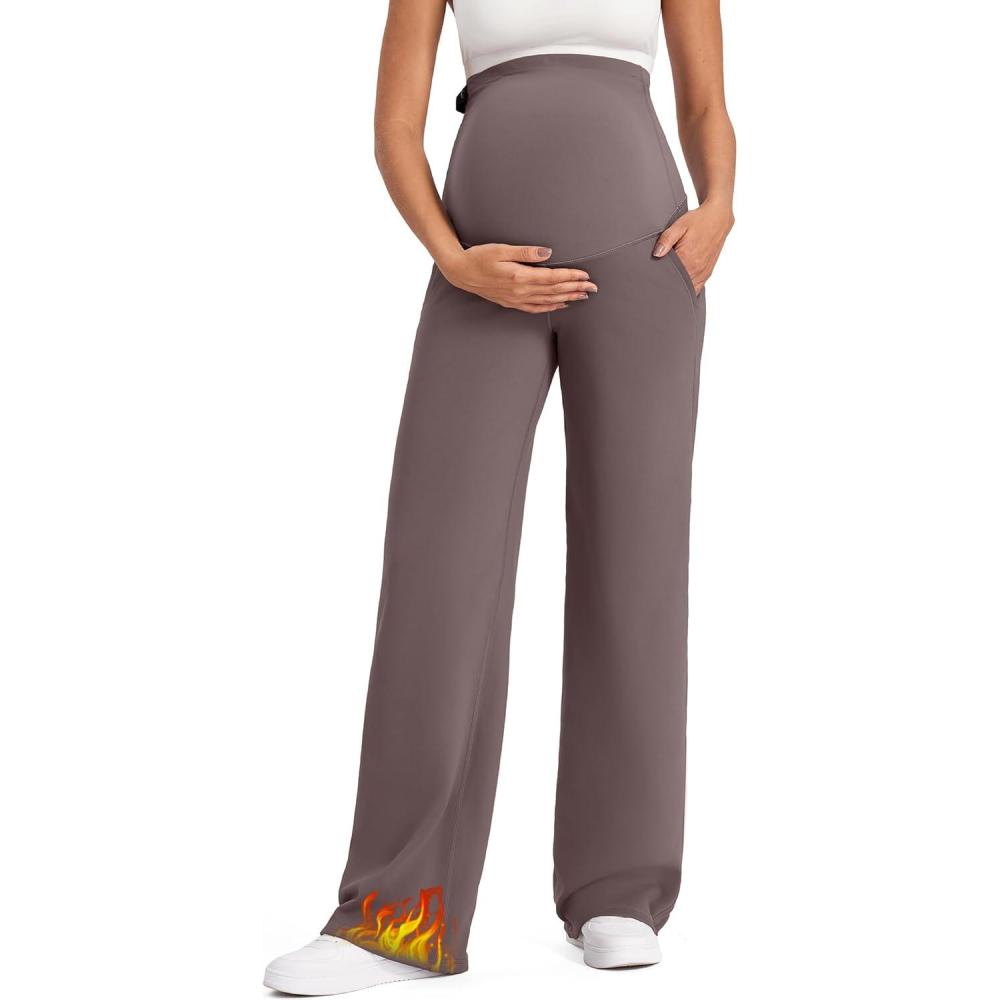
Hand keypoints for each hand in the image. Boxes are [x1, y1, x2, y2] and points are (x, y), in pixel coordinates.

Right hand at [439, 244, 596, 313]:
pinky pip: (536, 308)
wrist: (460, 272)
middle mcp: (520, 291)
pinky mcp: (511, 302)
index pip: (552, 278)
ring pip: (548, 301)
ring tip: (583, 296)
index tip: (586, 275)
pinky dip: (551, 307)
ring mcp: (516, 299)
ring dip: (567, 298)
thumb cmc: (479, 256)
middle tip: (593, 288)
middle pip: (554, 291)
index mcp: (520, 276)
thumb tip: (548, 253)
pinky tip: (561, 305)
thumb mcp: (501, 249)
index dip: (571, 277)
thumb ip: (526, 252)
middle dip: (575, 288)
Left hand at [652, 200, 734, 293]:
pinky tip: (681, 283)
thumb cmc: (699, 221)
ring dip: (678, 287)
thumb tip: (656, 253)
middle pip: (677, 285)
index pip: (669, 276)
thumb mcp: (679, 226)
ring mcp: (703, 273)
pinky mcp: (707, 274)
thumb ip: (666, 240)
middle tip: (660, 277)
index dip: (660, 277)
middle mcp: (696, 269)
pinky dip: (688, 288)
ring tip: (670, 280)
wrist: (718, 218)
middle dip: (668, 284)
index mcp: (687, 259)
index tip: (654, 274)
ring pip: (687, 289)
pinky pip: (696, 288)